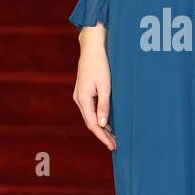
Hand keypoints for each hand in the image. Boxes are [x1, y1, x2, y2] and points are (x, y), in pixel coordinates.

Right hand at [73, 24, 116, 151]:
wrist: (91, 49)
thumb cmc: (100, 65)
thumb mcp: (105, 86)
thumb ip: (104, 106)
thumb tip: (103, 125)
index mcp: (83, 99)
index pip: (93, 124)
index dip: (103, 137)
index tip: (112, 146)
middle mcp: (79, 100)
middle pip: (91, 123)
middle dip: (102, 135)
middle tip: (115, 145)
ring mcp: (79, 96)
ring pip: (90, 117)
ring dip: (101, 127)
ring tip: (113, 137)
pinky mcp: (83, 92)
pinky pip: (90, 110)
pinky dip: (98, 118)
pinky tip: (107, 122)